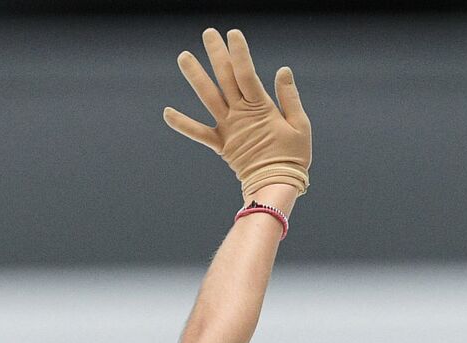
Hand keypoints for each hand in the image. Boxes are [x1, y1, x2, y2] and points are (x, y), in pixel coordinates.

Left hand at [163, 28, 311, 202]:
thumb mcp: (300, 125)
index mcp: (261, 107)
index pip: (247, 74)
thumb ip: (288, 98)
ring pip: (208, 97)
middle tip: (208, 32)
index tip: (233, 34)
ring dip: (195, 76)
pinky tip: (166, 112)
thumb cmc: (292, 156)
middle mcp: (240, 114)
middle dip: (217, 54)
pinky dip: (182, 124)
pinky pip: (198, 133)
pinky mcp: (220, 145)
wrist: (275, 186)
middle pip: (225, 78)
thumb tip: (282, 71)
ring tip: (183, 56)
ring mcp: (228, 128)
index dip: (239, 53)